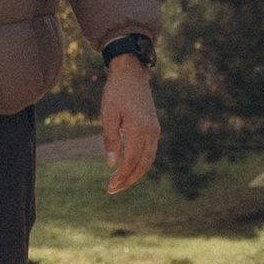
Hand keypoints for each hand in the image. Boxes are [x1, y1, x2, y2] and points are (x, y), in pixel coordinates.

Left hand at [101, 54, 159, 194]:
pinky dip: (140, 163)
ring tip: (120, 183)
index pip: (132, 160)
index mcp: (140, 129)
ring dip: (135, 174)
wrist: (131, 73)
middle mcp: (152, 132)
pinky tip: (128, 168)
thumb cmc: (116, 92)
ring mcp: (155, 130)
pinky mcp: (154, 128)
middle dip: (129, 180)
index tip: (110, 186)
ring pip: (149, 160)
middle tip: (113, 190)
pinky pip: (149, 152)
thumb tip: (112, 165)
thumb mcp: (108, 114)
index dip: (121, 176)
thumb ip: (111, 140)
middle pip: (143, 164)